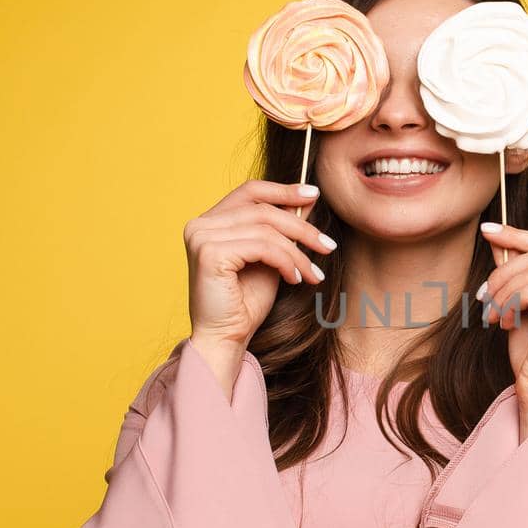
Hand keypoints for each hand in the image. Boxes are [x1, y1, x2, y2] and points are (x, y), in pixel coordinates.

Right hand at [185, 179, 336, 355]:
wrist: (227, 338)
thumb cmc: (246, 302)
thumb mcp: (272, 256)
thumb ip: (284, 227)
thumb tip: (308, 198)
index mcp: (209, 221)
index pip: (250, 191)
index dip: (283, 189)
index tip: (314, 194)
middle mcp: (200, 225)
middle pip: (263, 209)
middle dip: (301, 227)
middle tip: (328, 245)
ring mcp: (201, 237)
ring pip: (266, 229)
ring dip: (298, 252)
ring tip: (313, 273)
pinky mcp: (209, 253)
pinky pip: (262, 247)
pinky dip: (285, 261)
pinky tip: (295, 279)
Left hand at [476, 224, 527, 438]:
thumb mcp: (521, 306)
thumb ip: (516, 274)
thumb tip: (499, 239)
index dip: (518, 235)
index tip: (488, 231)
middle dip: (504, 271)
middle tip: (484, 296)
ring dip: (502, 290)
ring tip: (493, 314)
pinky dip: (508, 304)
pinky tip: (504, 324)